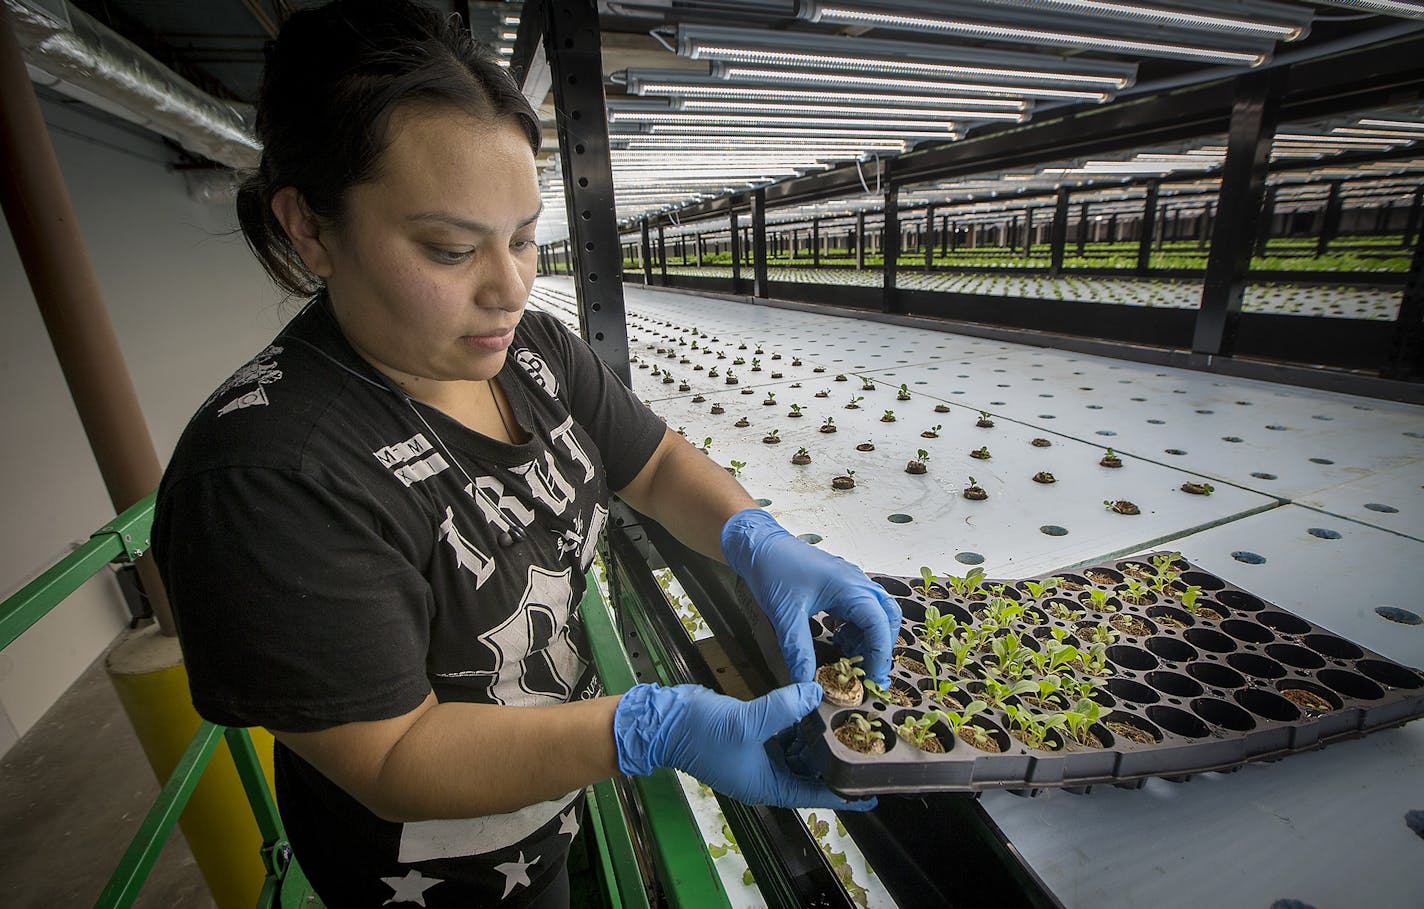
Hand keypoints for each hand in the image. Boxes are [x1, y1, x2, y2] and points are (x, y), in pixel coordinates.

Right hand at [613, 682, 874, 810]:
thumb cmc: (700, 734)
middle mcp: (765, 775)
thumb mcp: (747, 722)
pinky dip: (799, 723)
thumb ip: (784, 709)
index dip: (842, 794)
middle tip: (861, 744)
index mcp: (766, 786)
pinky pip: (784, 734)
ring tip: (842, 721)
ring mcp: (758, 755)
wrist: (664, 721)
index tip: (869, 792)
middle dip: (832, 759)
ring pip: (799, 751)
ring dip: (817, 737)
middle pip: (809, 773)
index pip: (814, 795)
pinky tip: (813, 706)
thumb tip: (814, 693)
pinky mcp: (752, 736)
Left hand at [721, 508, 900, 687]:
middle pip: (887, 618)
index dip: (880, 655)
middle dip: (881, 647)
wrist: (759, 545)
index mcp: (848, 586)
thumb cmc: (773, 569)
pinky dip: (857, 628)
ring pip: (877, 613)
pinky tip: (839, 639)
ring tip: (849, 657)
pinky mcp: (841, 585)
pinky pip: (862, 609)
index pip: (879, 624)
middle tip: (866, 672)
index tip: (872, 680)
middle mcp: (856, 582)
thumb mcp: (785, 615)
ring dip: (869, 638)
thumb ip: (798, 651)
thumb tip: (805, 683)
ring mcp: (850, 582)